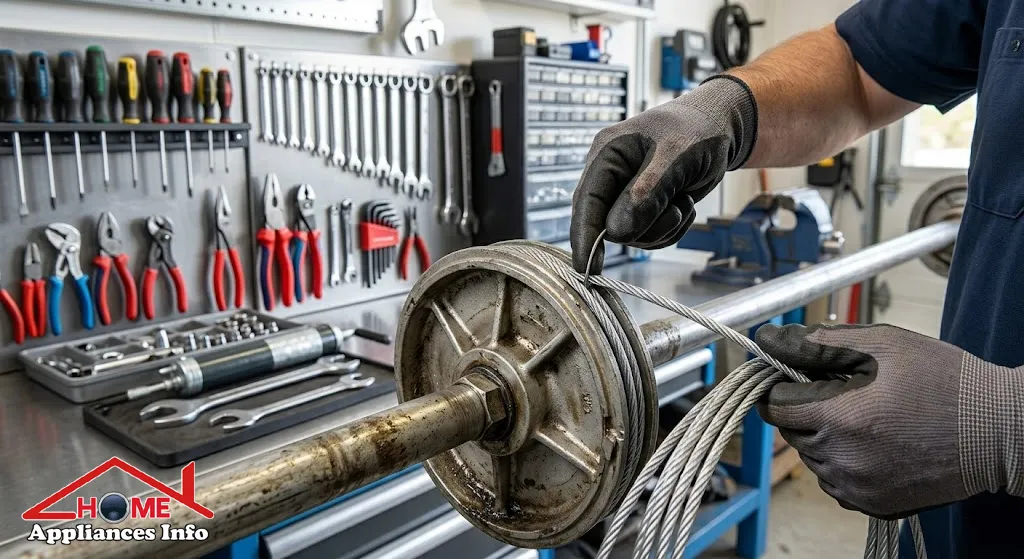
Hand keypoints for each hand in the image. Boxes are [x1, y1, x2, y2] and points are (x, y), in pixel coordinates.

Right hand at [570, 75, 757, 272]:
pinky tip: (684, 203)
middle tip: (676, 209)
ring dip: (662, 227)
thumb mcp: (676, 157)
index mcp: (607, 154)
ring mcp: (625, 194)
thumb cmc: (698, 131)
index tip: (587, 268)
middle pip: (607, 224)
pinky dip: (671, 228)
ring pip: (631, 235)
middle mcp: (610, 176)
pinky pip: (649, 235)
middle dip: (644, 226)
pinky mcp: (643, 208)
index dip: (584, 236)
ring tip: (683, 200)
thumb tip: (617, 232)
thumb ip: (646, 193)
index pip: (586, 202)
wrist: (722, 128)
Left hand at [755, 323, 1023, 518]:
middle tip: (844, 393)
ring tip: (867, 418)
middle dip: (806, 408)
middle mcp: (842, 458)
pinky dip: (843, 463)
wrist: (998, 432)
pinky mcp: (872, 504)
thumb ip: (818, 343)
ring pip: (812, 458)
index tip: (795, 376)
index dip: (780, 385)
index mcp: (840, 416)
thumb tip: (768, 339)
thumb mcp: (882, 344)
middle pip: (792, 431)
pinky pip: (834, 482)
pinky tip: (874, 444)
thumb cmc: (944, 381)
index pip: (774, 406)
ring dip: (824, 436)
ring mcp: (856, 486)